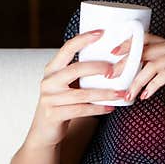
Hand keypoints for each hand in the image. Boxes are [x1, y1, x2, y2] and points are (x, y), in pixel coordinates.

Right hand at [25, 29, 128, 148]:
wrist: (44, 131)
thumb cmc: (62, 102)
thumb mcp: (65, 84)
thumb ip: (78, 71)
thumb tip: (109, 57)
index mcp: (52, 69)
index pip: (67, 48)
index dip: (83, 39)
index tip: (101, 32)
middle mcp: (48, 81)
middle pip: (76, 69)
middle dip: (98, 68)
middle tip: (116, 70)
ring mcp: (49, 98)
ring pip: (82, 94)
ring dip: (104, 93)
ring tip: (120, 94)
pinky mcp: (53, 115)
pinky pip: (80, 110)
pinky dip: (97, 108)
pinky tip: (110, 108)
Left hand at [111, 33, 164, 103]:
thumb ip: (164, 70)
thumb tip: (142, 76)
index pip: (146, 40)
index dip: (128, 45)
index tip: (112, 56)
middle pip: (144, 49)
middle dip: (125, 64)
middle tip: (112, 77)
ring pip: (151, 63)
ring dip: (136, 80)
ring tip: (128, 94)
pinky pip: (164, 73)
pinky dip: (152, 85)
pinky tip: (145, 96)